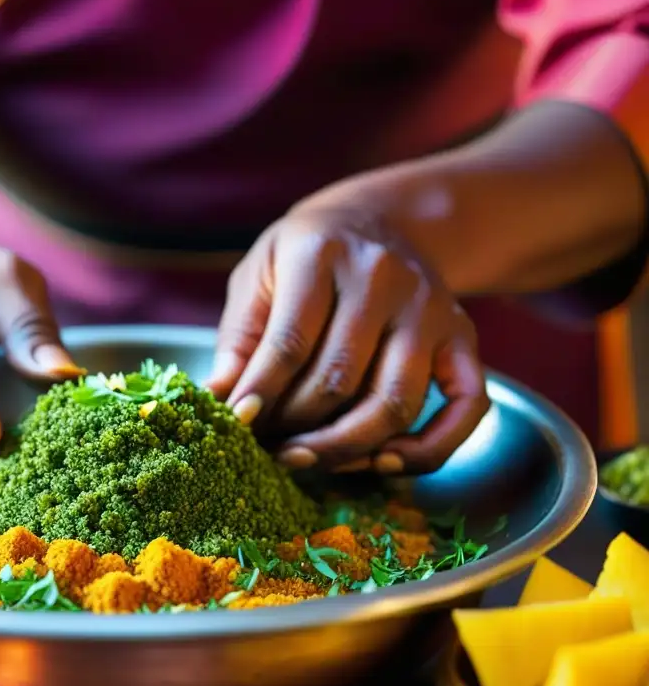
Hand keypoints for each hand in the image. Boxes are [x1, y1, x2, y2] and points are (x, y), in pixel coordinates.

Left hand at [206, 206, 489, 474]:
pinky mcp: (463, 337)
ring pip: (394, 403)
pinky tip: (383, 464)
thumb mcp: (259, 275)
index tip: (238, 424)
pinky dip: (428, 450)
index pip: (291, 341)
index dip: (262, 392)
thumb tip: (220, 397)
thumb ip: (239, 337)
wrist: (378, 221)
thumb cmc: (306, 257)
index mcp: (323, 255)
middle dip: (297, 427)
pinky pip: (466, 409)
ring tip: (307, 459)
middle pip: (340, 380)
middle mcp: (384, 279)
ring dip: (347, 448)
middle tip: (268, 448)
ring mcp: (430, 310)